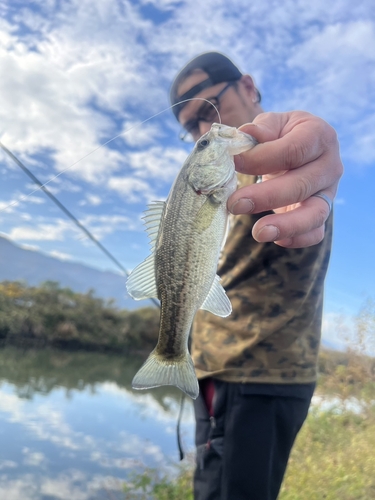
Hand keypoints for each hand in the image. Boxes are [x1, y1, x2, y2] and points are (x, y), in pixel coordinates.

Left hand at [227, 111, 342, 247]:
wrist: (298, 150)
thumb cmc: (281, 136)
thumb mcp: (272, 124)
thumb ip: (261, 130)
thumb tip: (247, 135)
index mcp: (318, 135)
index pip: (293, 150)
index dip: (262, 158)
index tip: (234, 163)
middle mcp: (330, 165)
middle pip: (302, 185)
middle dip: (266, 196)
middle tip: (234, 204)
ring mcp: (329, 192)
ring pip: (315, 213)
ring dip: (286, 225)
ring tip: (258, 232)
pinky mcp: (321, 213)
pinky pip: (316, 232)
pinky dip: (298, 238)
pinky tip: (274, 239)